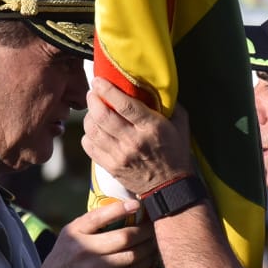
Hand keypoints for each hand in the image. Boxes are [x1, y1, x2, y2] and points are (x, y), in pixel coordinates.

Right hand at [30, 198, 157, 267]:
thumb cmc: (62, 264)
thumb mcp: (67, 239)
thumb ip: (87, 227)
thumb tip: (118, 211)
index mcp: (74, 232)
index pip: (100, 215)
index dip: (121, 208)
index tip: (137, 204)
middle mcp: (84, 248)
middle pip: (124, 236)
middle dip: (144, 231)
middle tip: (153, 226)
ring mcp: (95, 267)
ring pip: (131, 255)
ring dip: (148, 248)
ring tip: (155, 242)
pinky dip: (144, 264)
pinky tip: (149, 259)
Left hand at [82, 76, 193, 196]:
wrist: (170, 186)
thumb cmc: (175, 151)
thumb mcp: (180, 124)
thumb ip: (168, 104)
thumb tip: (153, 84)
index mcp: (151, 127)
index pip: (124, 104)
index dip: (107, 90)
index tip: (98, 80)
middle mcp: (133, 141)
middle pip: (103, 116)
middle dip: (93, 100)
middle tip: (93, 93)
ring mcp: (120, 156)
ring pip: (93, 130)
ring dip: (88, 116)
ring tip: (93, 110)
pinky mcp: (111, 167)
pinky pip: (90, 146)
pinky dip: (88, 135)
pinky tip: (94, 130)